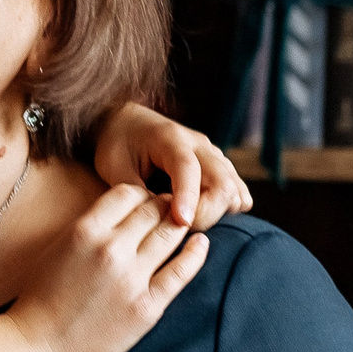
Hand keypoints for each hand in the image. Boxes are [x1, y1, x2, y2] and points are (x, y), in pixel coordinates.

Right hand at [0, 183, 208, 351]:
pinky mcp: (147, 307)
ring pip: (171, 233)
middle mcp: (111, 249)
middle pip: (153, 209)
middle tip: (170, 209)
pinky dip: (196, 253)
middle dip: (164, 206)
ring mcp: (132, 279)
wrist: (39, 347)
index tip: (144, 202)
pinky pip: (182, 271)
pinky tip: (200, 244)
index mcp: (84, 230)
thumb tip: (121, 211)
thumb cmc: (40, 298)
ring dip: (180, 225)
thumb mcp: (56, 248)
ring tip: (183, 224)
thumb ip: (88, 226)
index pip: (128, 193)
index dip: (140, 195)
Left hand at [91, 103, 250, 227]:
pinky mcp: (220, 168)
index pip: (187, 168)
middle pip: (223, 183)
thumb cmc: (117, 145)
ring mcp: (214, 156)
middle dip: (207, 213)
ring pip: (235, 191)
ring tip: (186, 222)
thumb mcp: (115, 167)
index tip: (181, 222)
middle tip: (178, 227)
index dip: (188, 197)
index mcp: (170, 138)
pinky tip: (200, 215)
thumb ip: (135, 193)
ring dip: (216, 214)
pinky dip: (225, 210)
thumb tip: (158, 221)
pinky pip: (237, 193)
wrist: (128, 123)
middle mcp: (199, 144)